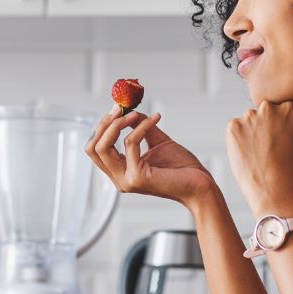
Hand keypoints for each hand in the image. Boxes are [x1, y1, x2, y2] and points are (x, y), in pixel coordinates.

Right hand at [85, 106, 217, 207]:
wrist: (200, 185)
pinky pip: (130, 143)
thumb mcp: (156, 142)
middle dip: (104, 124)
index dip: (102, 127)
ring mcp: (126, 180)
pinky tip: (155, 119)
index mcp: (120, 172)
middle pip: (93, 148)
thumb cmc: (181, 167)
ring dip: (117, 124)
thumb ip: (140, 127)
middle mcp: (119, 179)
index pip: (95, 149)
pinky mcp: (138, 177)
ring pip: (103, 147)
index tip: (116, 108)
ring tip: (133, 113)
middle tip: (119, 108)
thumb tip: (129, 110)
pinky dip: (140, 127)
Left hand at [225, 101, 292, 216]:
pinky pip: (235, 129)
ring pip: (249, 121)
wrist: (272, 189)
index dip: (279, 124)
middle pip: (264, 112)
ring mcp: (249, 116)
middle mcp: (269, 107)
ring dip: (251, 132)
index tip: (278, 137)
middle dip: (265, 125)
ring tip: (257, 154)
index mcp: (290, 108)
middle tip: (266, 147)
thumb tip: (287, 114)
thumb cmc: (289, 170)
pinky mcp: (233, 126)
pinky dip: (238, 139)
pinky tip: (247, 154)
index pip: (281, 108)